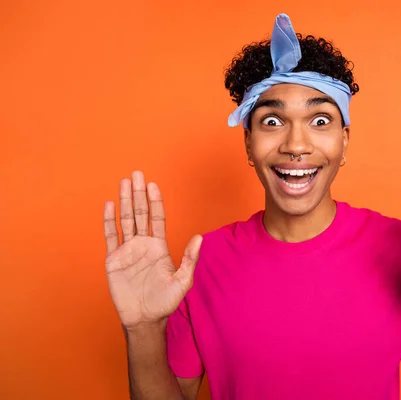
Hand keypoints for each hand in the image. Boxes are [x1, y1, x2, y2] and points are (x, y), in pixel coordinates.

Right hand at [103, 171, 202, 328]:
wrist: (144, 319)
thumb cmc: (165, 302)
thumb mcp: (182, 281)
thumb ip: (189, 259)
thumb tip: (199, 237)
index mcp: (159, 246)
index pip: (157, 218)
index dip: (155, 201)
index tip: (152, 184)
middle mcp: (143, 244)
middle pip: (140, 213)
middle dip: (138, 193)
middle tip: (136, 173)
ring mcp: (128, 250)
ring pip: (125, 220)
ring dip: (124, 201)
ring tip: (123, 182)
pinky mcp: (114, 259)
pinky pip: (111, 236)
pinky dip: (109, 221)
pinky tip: (109, 205)